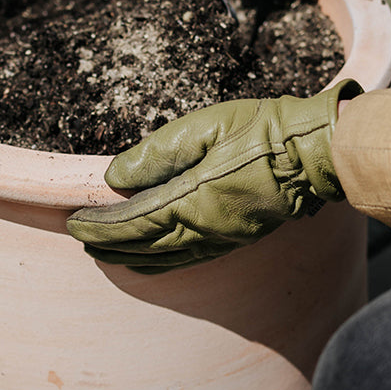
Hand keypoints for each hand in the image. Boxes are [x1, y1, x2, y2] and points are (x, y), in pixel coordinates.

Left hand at [66, 80, 362, 271]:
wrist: (316, 154)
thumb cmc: (263, 132)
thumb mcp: (206, 126)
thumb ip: (158, 152)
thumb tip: (115, 176)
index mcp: (192, 198)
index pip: (133, 220)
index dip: (100, 225)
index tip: (74, 222)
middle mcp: (203, 227)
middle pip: (143, 245)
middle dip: (108, 244)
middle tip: (81, 240)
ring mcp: (221, 237)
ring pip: (164, 257)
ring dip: (130, 256)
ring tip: (104, 253)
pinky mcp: (236, 238)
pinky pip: (189, 259)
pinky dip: (161, 262)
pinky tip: (152, 259)